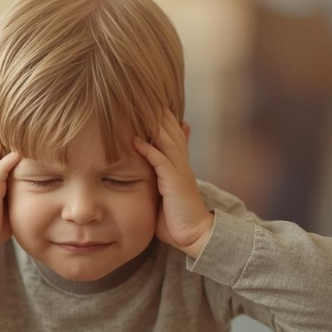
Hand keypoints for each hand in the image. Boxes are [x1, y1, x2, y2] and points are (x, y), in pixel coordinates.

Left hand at [134, 112, 213, 258]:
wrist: (195, 235)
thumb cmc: (177, 220)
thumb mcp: (168, 195)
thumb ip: (160, 181)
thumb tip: (152, 174)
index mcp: (180, 167)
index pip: (174, 137)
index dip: (165, 121)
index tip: (154, 106)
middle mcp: (182, 165)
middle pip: (172, 132)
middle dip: (160, 115)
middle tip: (147, 96)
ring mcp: (179, 172)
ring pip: (167, 141)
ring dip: (154, 125)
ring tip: (141, 108)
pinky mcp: (174, 183)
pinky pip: (160, 161)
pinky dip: (148, 149)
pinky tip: (136, 139)